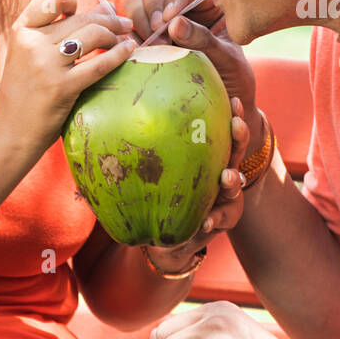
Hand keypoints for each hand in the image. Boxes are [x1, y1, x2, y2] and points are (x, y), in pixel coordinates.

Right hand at [0, 0, 135, 153]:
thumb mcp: (33, 56)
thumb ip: (63, 31)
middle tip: (125, 24)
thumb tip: (108, 6)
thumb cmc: (26, 92)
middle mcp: (31, 43)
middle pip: (81, 18)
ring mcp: (45, 65)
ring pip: (93, 35)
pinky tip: (129, 50)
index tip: (85, 12)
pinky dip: (119, 54)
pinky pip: (99, 64)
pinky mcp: (61, 88)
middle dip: (109, 19)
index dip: (72, 0)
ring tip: (124, 40)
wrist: (9, 132)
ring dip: (115, 35)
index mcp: (21, 32)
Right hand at [123, 0, 261, 157]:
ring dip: (139, 19)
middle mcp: (181, 9)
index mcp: (207, 5)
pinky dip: (126, 36)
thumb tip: (175, 24)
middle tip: (157, 30)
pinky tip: (135, 50)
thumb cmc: (233, 78)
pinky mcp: (143, 42)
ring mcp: (159, 24)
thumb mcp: (227, 59)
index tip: (169, 17)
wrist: (223, 104)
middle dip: (153, 5)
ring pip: (137, 3)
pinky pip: (126, 31)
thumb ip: (205, 39)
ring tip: (152, 45)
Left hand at [142, 96, 248, 267]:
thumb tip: (100, 131)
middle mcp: (220, 171)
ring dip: (232, 179)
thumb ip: (134, 157)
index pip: (221, 129)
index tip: (231, 99)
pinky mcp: (224, 218)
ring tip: (226, 177)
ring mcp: (225, 195)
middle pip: (235, 150)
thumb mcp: (145, 175)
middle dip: (239, 136)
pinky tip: (207, 222)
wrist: (166, 239)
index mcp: (206, 155)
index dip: (230, 114)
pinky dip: (216, 218)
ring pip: (236, 183)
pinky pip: (224, 217)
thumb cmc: (155, 197)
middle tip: (236, 125)